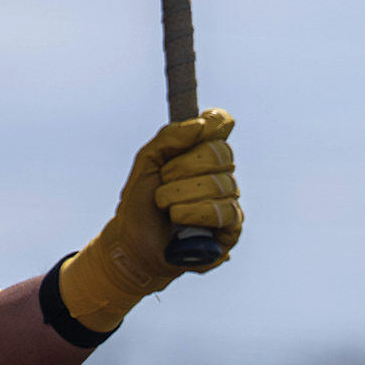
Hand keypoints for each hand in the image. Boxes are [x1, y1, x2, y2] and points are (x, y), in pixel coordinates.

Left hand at [58, 109, 241, 331]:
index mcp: (200, 152)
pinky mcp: (231, 228)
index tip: (204, 125)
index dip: (216, 121)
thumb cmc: (140, 202)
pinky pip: (223, 212)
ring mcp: (228, 200)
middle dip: (183, 166)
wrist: (132, 242)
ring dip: (181, 194)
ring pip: (219, 184)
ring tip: (164, 206)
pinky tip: (178, 218)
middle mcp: (220, 173)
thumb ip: (170, 137)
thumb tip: (203, 124)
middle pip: (220, 153)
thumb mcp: (147, 161)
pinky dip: (195, 213)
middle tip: (163, 180)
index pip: (221, 125)